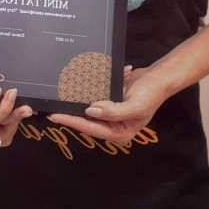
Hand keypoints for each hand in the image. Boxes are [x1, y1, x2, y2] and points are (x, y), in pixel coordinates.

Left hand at [47, 66, 165, 143]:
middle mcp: (114, 124)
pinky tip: (77, 84)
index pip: (91, 127)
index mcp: (120, 132)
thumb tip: (90, 112)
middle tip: (50, 107)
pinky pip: (94, 97)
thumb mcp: (135, 106)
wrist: (158, 76)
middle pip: (87, 120)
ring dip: (76, 101)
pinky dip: (88, 91)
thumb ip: (113, 112)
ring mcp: (111, 112)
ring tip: (57, 97)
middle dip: (70, 113)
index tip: (55, 116)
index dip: (72, 121)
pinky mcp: (110, 100)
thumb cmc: (150, 94)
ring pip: (88, 108)